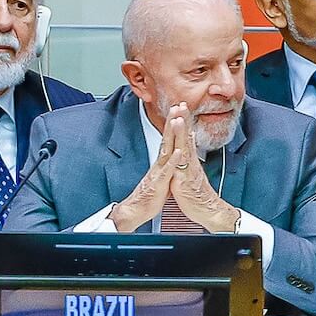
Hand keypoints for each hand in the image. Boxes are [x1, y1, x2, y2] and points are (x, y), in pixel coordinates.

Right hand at [111, 107, 185, 231]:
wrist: (136, 211)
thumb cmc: (151, 195)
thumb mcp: (162, 176)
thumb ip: (167, 165)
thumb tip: (173, 156)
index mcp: (161, 161)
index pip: (168, 139)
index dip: (174, 124)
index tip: (179, 110)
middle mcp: (159, 163)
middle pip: (166, 138)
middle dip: (172, 121)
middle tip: (177, 105)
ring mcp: (159, 171)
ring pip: (166, 149)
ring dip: (172, 134)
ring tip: (177, 120)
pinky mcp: (160, 182)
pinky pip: (167, 170)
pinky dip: (173, 160)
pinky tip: (179, 151)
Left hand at [168, 113, 240, 233]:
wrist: (207, 210)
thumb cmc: (197, 193)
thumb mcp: (190, 172)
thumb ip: (187, 159)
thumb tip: (185, 148)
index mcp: (189, 159)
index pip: (185, 135)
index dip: (183, 120)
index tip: (180, 106)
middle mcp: (189, 161)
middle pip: (186, 137)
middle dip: (183, 119)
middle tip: (181, 103)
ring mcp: (188, 170)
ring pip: (185, 148)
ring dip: (182, 133)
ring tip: (179, 118)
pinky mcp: (186, 181)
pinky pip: (184, 168)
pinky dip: (182, 158)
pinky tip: (180, 149)